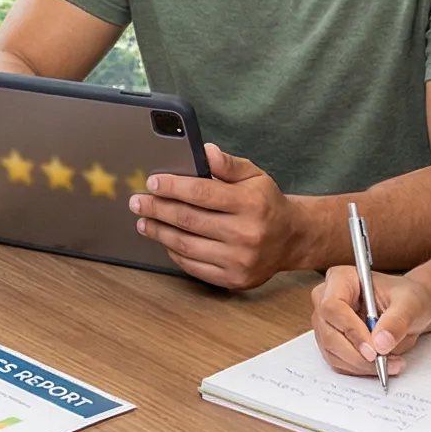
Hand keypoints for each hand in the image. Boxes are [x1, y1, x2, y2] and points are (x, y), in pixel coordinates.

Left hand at [127, 143, 311, 290]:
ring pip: (187, 245)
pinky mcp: (234, 279)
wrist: (292, 239)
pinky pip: (194, 266)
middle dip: (157, 209)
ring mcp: (240, 260)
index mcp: (250, 204)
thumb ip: (228, 164)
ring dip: (159, 232)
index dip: (173, 187)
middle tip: (138, 202)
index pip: (201, 193)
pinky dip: (175, 252)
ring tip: (144, 222)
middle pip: (189, 220)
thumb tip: (204, 151)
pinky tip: (165, 240)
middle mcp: (246, 234)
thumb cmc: (267, 203)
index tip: (153, 182)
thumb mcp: (254, 176)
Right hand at [312, 268, 430, 376]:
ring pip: (332, 352)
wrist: (410, 309)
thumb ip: (396, 321)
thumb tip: (381, 343)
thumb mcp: (410, 304)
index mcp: (341, 279)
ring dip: (361, 365)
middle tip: (384, 362)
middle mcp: (326, 299)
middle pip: (329, 333)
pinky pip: (338, 362)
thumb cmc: (408, 298)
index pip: (332, 307)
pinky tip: (381, 364)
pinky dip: (360, 369)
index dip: (351, 330)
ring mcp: (326, 322)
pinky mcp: (331, 342)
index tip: (374, 350)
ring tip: (391, 363)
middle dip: (357, 354)